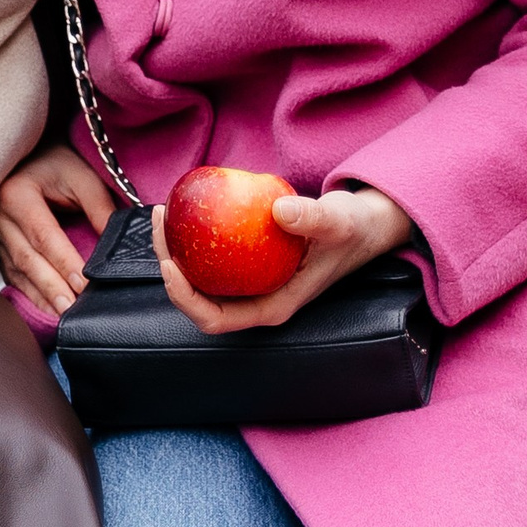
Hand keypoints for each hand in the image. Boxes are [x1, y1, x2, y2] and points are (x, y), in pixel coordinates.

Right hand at [0, 140, 118, 313]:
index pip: (43, 235)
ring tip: (61, 316)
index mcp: (18, 194)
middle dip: (51, 287)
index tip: (83, 283)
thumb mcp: (80, 175)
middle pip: (27, 259)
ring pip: (16, 272)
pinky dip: (28, 294)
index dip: (63, 261)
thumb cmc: (53, 162)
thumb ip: (99, 206)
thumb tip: (116, 243)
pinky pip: (10, 275)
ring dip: (40, 296)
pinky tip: (45, 309)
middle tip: (72, 310)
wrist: (24, 155)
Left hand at [154, 182, 413, 335]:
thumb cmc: (352, 229)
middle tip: (162, 222)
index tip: (170, 264)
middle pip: (197, 299)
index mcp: (272, 307)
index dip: (184, 299)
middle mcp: (256, 300)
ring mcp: (252, 283)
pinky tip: (187, 207)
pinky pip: (213, 256)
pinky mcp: (250, 263)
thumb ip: (312, 217)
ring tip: (165, 212)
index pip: (215, 318)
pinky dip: (196, 236)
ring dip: (176, 250)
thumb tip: (279, 211)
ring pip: (200, 277)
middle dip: (169, 266)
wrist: (364, 224)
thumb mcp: (337, 220)